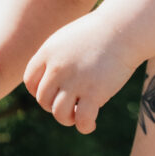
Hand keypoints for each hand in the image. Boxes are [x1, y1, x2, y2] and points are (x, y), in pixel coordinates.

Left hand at [23, 14, 136, 134]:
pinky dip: (84, 127)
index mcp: (48, 53)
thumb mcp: (67, 39)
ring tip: (78, 115)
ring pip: (59, 113)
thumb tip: (49, 82)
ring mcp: (75, 81)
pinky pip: (82, 120)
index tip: (54, 93)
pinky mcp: (94, 93)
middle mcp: (57, 68)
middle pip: (43, 100)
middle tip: (70, 104)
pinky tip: (90, 124)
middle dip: (54, 106)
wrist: (124, 29)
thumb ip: (54, 58)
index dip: (39, 92)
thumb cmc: (99, 33)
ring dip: (67, 119)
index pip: (30, 82)